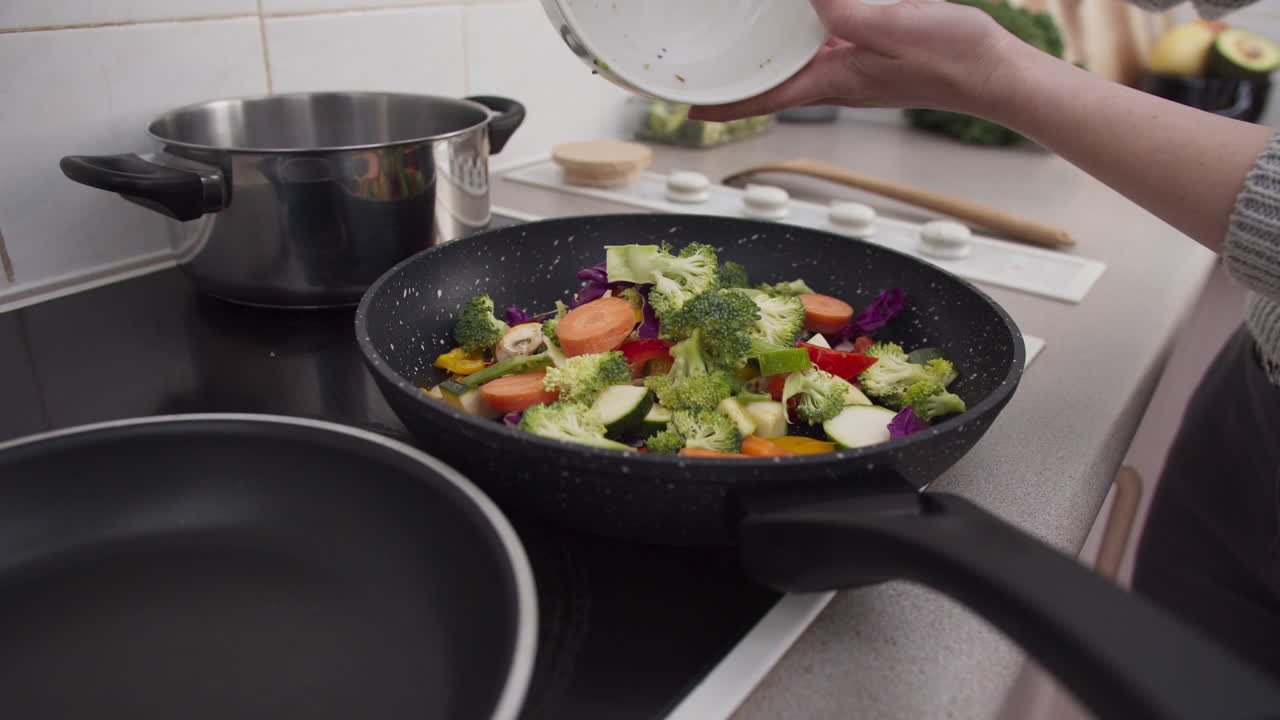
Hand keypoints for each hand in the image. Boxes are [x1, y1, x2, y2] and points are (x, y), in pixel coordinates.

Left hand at [689, 0, 1017, 121]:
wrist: (994, 71)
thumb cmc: (952, 57)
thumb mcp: (895, 26)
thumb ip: (848, 13)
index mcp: (834, 81)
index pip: (766, 99)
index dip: (726, 105)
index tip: (689, 110)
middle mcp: (837, 79)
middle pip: (773, 80)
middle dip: (738, 77)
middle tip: (704, 69)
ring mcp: (854, 67)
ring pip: (796, 60)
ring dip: (767, 53)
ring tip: (740, 40)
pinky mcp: (871, 52)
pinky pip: (824, 42)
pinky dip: (802, 32)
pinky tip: (799, 17)